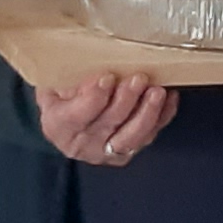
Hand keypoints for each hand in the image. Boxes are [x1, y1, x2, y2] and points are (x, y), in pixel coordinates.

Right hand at [35, 69, 178, 168]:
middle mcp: (82, 144)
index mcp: (59, 125)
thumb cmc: (60, 96)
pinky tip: (169, 98)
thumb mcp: (54, 83)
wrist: (65, 119)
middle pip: (109, 123)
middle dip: (127, 100)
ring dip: (148, 113)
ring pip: (132, 137)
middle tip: (139, 79)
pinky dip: (162, 117)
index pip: (78, 114)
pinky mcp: (127, 152)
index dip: (95, 97)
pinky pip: (148, 136)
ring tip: (157, 92)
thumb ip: (69, 78)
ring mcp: (106, 152)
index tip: (108, 77)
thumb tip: (96, 70)